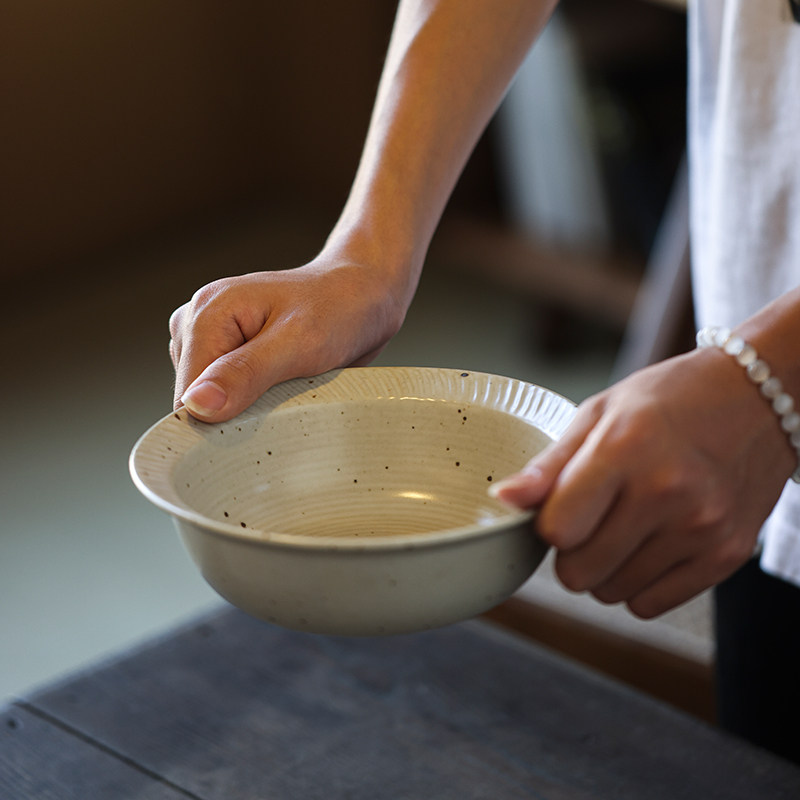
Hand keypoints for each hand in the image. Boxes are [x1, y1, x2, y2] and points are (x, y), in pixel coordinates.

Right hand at [169, 258, 404, 420]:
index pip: (187, 394)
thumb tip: (196, 405)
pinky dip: (254, 403)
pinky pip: (228, 395)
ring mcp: (213, 340)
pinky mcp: (228, 355)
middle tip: (285, 395)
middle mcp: (198, 323)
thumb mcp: (298, 343)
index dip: (219, 420)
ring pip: (211, 402)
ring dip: (247, 409)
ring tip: (287, 385)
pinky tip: (282, 386)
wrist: (364, 294)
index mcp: (206, 312)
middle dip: (235, 412)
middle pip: (196, 400)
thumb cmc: (339, 309)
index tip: (263, 421)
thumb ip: (245, 373)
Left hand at [491, 348, 794, 617]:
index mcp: (625, 449)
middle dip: (571, 551)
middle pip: (578, 571)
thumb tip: (502, 500)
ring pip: (611, 594)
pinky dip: (639, 584)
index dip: (547, 524)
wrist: (757, 397)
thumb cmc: (667, 400)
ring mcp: (702, 528)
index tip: (560, 507)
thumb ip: (549, 465)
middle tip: (592, 517)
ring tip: (625, 523)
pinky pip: (650, 605)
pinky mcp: (727, 555)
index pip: (556, 529)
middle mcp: (668, 492)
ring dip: (605, 569)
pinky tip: (652, 543)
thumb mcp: (600, 412)